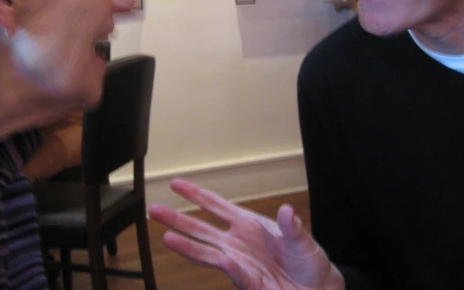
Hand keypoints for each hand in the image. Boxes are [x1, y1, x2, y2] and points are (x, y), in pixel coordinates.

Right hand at [148, 178, 343, 289]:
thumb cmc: (309, 262)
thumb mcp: (302, 241)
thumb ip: (293, 228)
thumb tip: (288, 211)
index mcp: (249, 224)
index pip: (216, 206)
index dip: (196, 195)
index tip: (175, 183)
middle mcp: (238, 241)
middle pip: (201, 228)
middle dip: (178, 219)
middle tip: (154, 209)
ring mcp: (239, 262)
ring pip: (206, 251)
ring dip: (186, 245)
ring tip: (164, 237)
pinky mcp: (247, 282)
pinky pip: (233, 272)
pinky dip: (225, 265)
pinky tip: (214, 257)